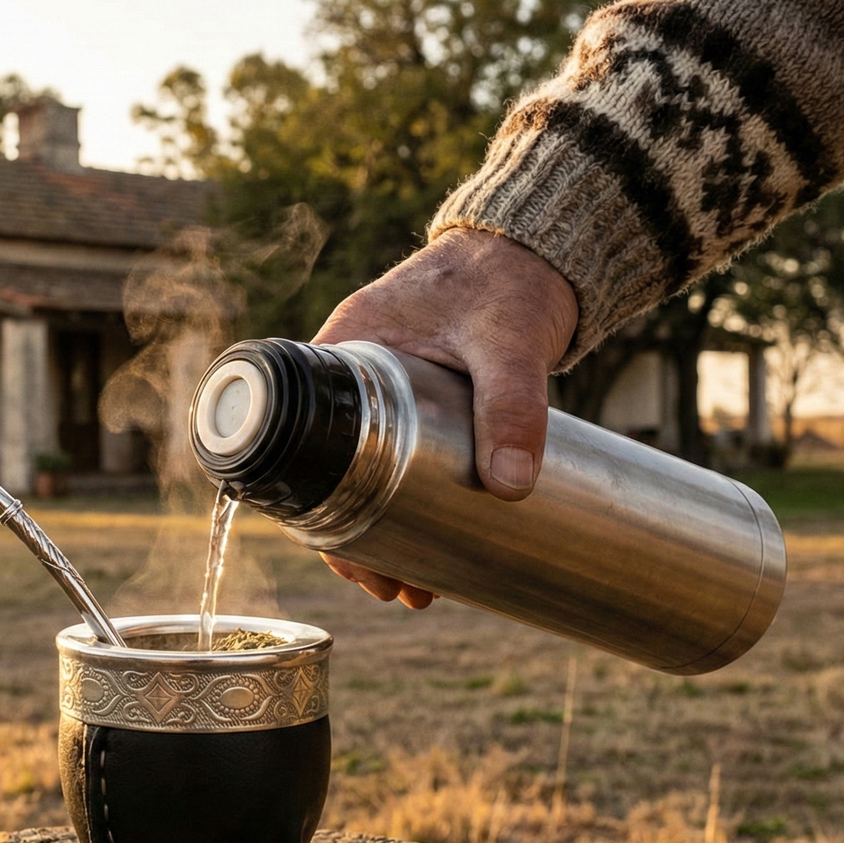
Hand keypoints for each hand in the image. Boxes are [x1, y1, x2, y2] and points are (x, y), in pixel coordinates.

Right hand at [311, 226, 577, 607]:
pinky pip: (400, 467)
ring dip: (386, 534)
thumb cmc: (508, 281)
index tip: (351, 556)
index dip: (318, 507)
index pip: (303, 440)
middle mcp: (355, 377)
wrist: (539, 251)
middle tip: (390, 588)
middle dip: (358, 540)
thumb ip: (512, 406)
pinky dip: (412, 511)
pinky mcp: (423, 407)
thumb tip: (511, 487)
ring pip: (366, 478)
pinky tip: (438, 551)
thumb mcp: (508, 343)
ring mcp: (387, 394)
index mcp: (345, 350)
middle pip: (332, 474)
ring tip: (415, 591)